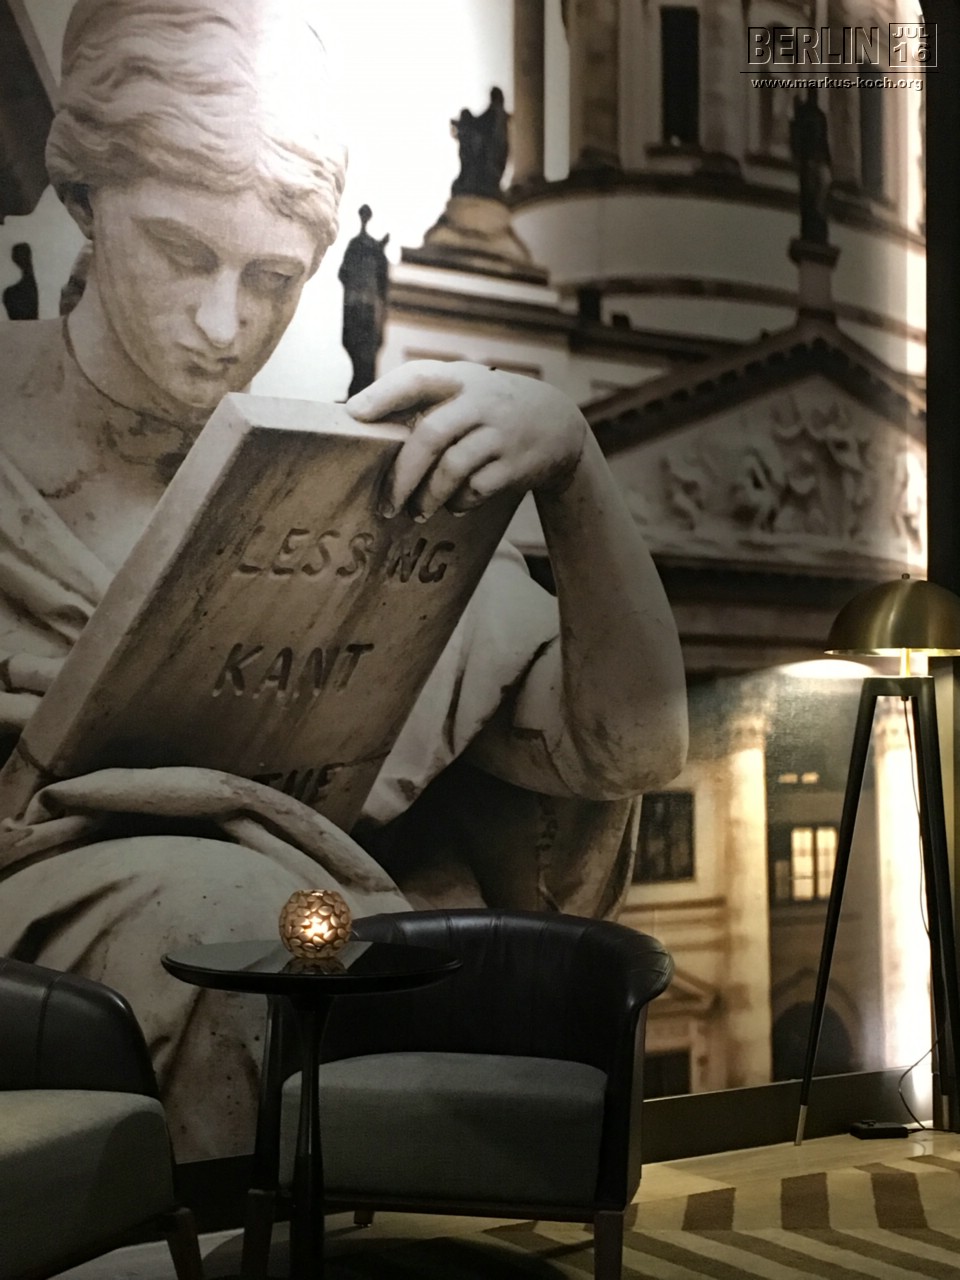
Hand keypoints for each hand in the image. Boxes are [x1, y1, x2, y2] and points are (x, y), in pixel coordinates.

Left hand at [345, 360, 585, 519]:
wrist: (557, 423)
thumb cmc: (488, 408)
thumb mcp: (463, 388)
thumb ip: (422, 399)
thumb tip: (356, 419)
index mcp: (458, 379)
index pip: (417, 379)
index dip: (383, 395)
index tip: (353, 414)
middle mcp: (480, 402)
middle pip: (430, 435)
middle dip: (402, 475)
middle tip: (386, 503)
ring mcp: (499, 433)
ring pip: (453, 468)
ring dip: (429, 496)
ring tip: (416, 512)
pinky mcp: (515, 463)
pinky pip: (478, 488)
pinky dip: (460, 502)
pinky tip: (453, 506)